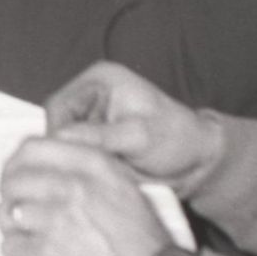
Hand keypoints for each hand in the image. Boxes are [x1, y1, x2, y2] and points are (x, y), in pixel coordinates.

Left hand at [0, 137, 168, 255]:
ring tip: (31, 238)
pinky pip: (10, 247)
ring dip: (15, 227)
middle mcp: (71, 187)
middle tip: (20, 210)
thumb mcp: (127, 190)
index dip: (18, 163)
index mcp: (93, 166)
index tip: (18, 176)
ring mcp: (55, 221)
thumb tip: (51, 162)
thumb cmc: (146, 245)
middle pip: (13, 179)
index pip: (31, 147)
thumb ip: (89, 169)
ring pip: (8, 212)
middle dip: (11, 195)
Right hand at [44, 62, 225, 193]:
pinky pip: (77, 151)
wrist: (199, 163)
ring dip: (75, 159)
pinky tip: (96, 176)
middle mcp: (91, 94)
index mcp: (99, 79)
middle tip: (80, 173)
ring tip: (92, 175)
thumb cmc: (176, 141)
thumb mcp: (139, 137)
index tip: (65, 162)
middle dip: (67, 149)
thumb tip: (61, 140)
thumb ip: (100, 137)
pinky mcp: (97, 137)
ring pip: (65, 140)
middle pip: (58, 123)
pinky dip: (83, 165)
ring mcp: (93, 116)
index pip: (58, 106)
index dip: (57, 135)